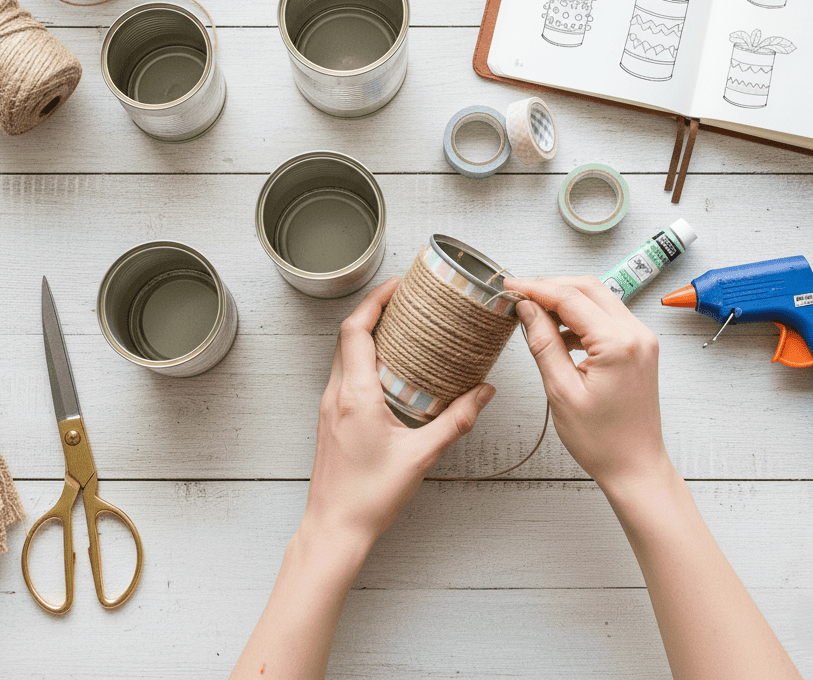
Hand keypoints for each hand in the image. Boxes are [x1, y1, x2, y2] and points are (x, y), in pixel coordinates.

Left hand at [302, 276, 496, 550]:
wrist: (334, 527)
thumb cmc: (370, 496)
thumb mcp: (421, 457)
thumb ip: (455, 421)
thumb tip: (484, 393)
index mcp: (355, 395)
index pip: (356, 330)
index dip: (374, 301)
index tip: (396, 285)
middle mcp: (336, 394)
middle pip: (347, 335)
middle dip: (373, 310)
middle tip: (403, 298)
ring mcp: (329, 406)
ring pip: (343, 353)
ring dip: (366, 333)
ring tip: (398, 325)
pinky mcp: (330, 418)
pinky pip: (343, 373)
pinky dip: (361, 356)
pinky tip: (386, 366)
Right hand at [505, 275, 668, 494]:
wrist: (635, 467)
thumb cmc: (602, 440)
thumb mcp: (561, 391)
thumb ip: (543, 343)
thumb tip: (527, 308)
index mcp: (618, 344)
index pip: (570, 298)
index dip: (535, 288)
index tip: (510, 287)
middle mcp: (636, 334)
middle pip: (587, 288)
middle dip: (550, 286)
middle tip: (518, 294)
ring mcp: (641, 339)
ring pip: (598, 298)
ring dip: (565, 299)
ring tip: (533, 313)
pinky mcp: (639, 346)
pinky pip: (606, 316)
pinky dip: (579, 316)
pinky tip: (558, 332)